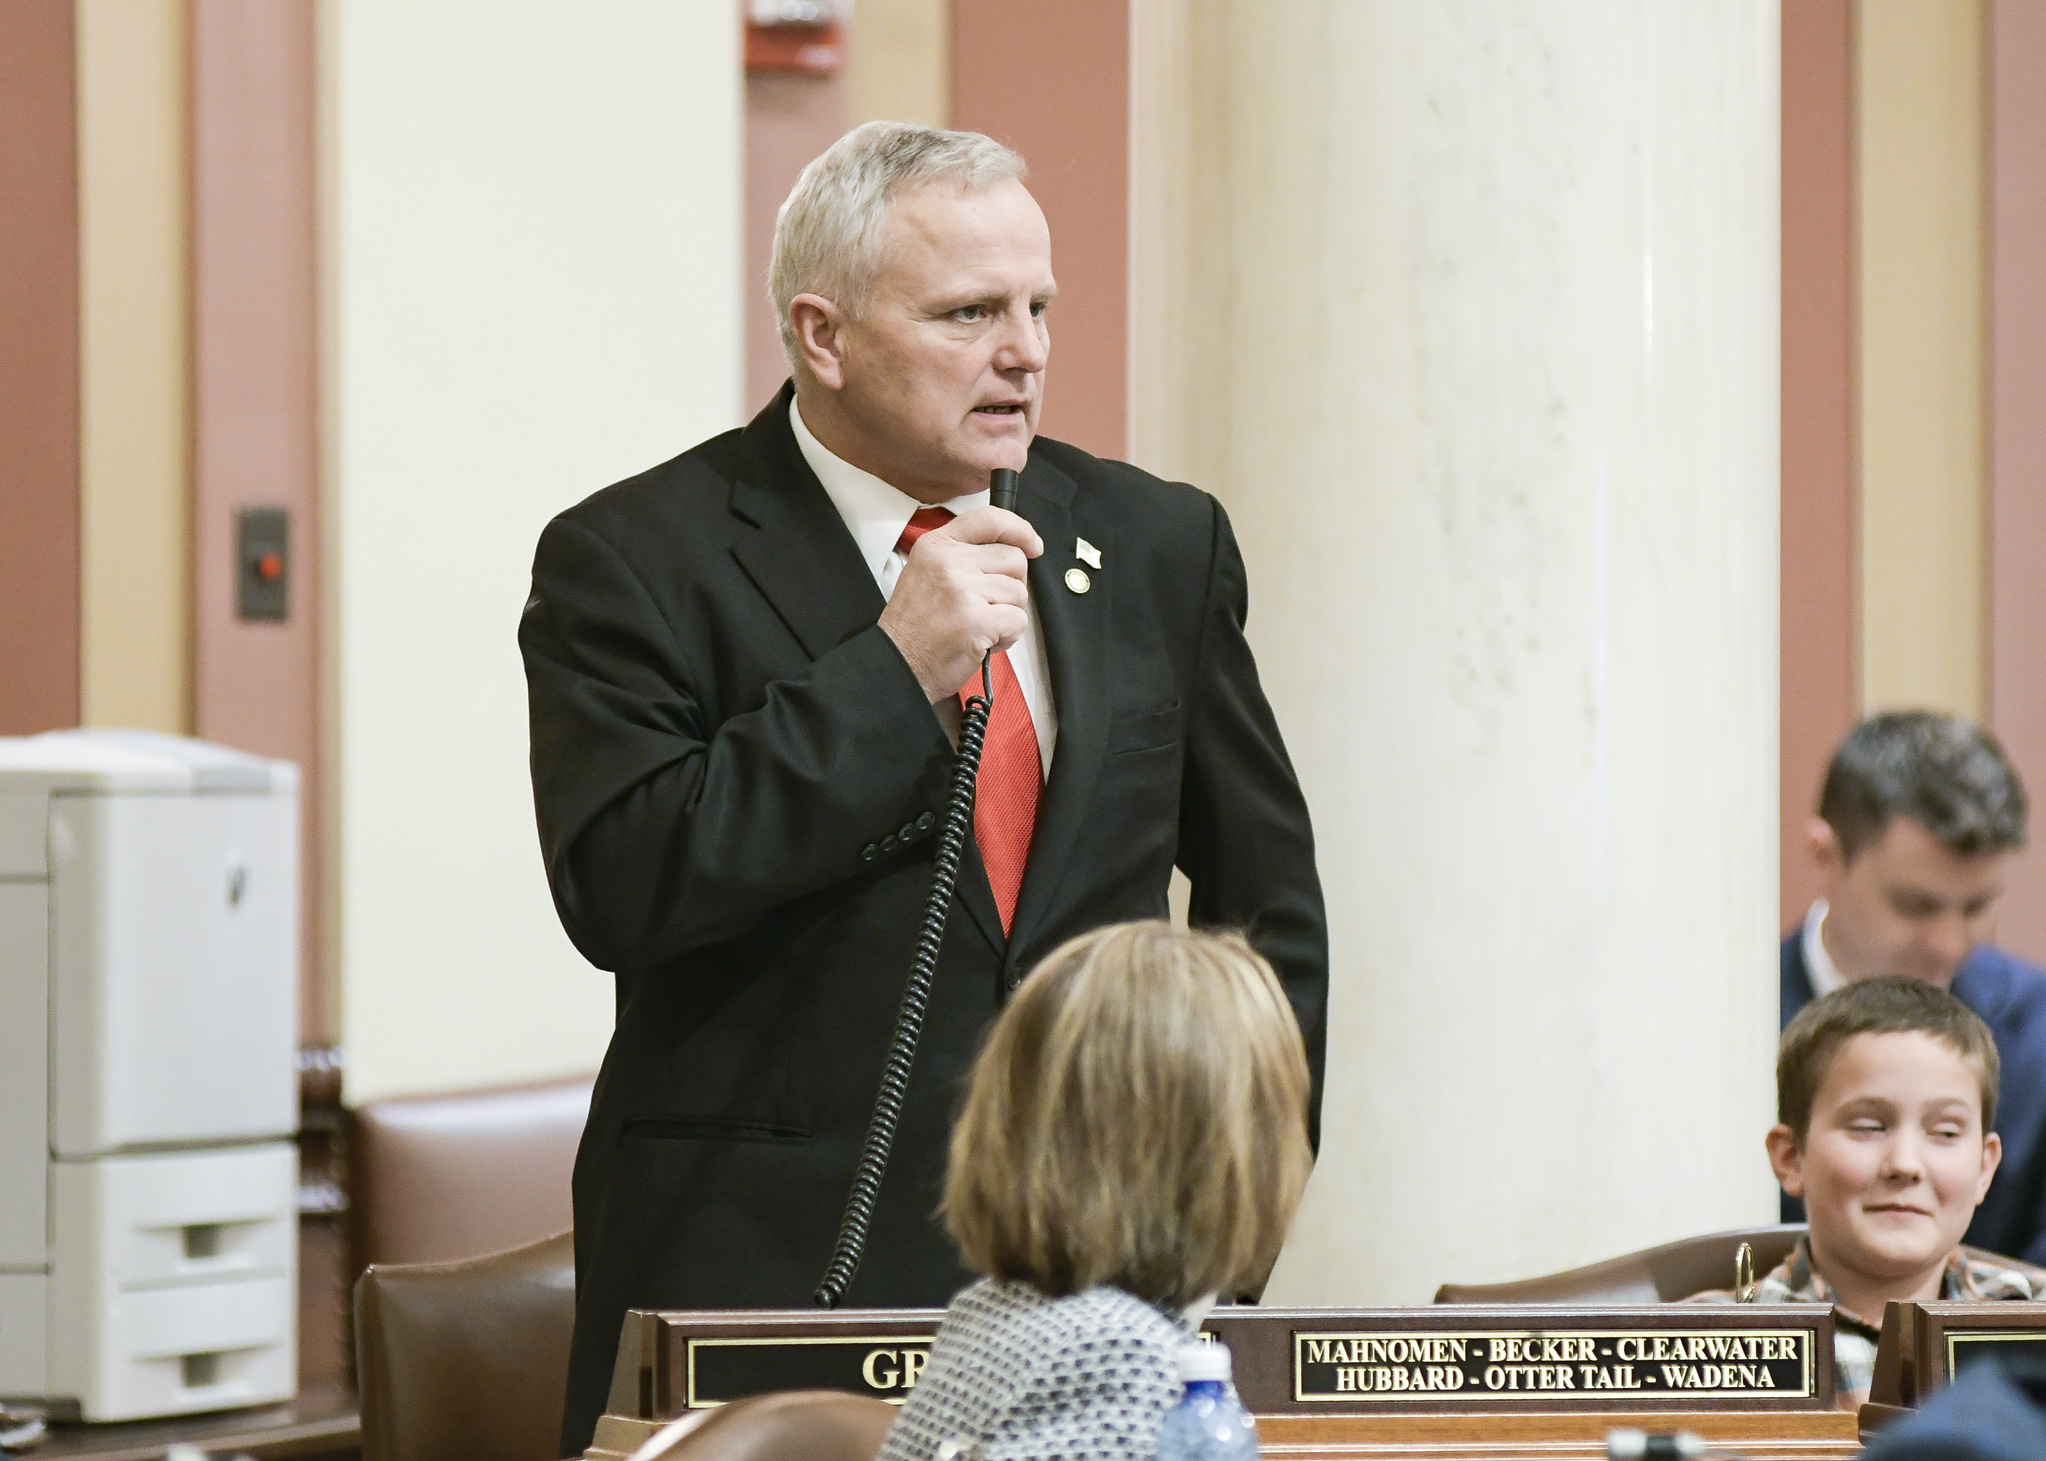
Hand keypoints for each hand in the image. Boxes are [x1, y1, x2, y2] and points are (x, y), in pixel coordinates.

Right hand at [880, 507, 1043, 701]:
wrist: (899, 664)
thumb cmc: (915, 626)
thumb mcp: (927, 572)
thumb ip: (964, 555)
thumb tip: (1013, 550)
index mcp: (937, 546)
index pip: (989, 519)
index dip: (1019, 529)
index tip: (1032, 544)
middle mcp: (950, 562)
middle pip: (1014, 559)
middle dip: (1011, 585)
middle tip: (989, 604)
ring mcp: (964, 590)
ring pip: (1019, 592)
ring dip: (1008, 614)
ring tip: (981, 626)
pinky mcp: (978, 620)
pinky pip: (1018, 620)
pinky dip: (1009, 636)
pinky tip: (985, 640)